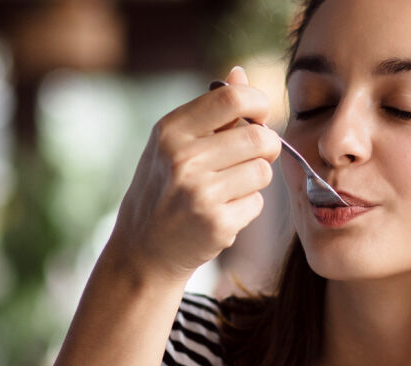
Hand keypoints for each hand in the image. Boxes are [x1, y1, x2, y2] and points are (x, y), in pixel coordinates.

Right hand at [106, 66, 280, 283]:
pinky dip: (247, 207)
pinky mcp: (217, 223)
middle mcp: (183, 159)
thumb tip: (240, 73)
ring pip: (263, 171)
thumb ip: (210, 111)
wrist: (144, 248)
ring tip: (230, 188)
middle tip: (255, 155)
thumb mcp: (173, 143)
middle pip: (258, 137)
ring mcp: (200, 193)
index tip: (259, 115)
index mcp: (171, 131)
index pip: (232, 98)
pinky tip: (223, 212)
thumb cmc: (163, 188)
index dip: (258, 103)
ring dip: (256, 179)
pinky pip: (257, 203)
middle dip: (266, 145)